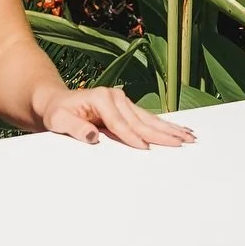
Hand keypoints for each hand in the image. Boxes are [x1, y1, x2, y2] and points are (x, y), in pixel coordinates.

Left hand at [36, 85, 195, 149]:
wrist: (55, 101)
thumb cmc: (56, 113)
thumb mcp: (59, 121)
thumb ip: (76, 128)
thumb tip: (93, 135)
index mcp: (102, 99)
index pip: (120, 123)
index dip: (133, 137)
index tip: (146, 148)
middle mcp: (116, 96)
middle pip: (141, 120)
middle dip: (162, 133)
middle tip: (182, 142)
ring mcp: (123, 100)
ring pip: (148, 119)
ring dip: (169, 129)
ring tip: (189, 136)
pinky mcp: (126, 107)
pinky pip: (146, 118)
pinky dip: (163, 125)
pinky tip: (178, 130)